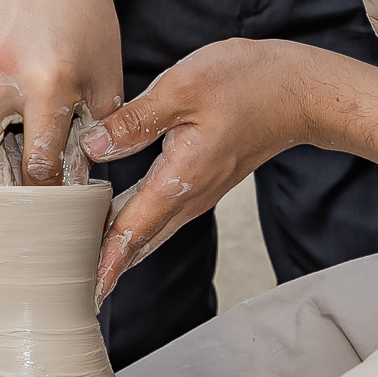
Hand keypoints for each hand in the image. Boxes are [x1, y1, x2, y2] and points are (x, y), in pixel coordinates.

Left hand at [85, 40, 313, 299]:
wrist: (298, 92)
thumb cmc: (248, 85)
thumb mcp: (182, 88)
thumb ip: (135, 121)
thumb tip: (93, 147)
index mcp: (180, 178)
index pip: (133, 231)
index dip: (106, 261)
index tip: (87, 291)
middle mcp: (191, 195)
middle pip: (141, 241)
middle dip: (108, 266)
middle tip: (78, 289)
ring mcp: (200, 191)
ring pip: (154, 231)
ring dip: (123, 250)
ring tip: (91, 266)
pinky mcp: (205, 180)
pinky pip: (165, 215)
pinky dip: (139, 228)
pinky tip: (122, 224)